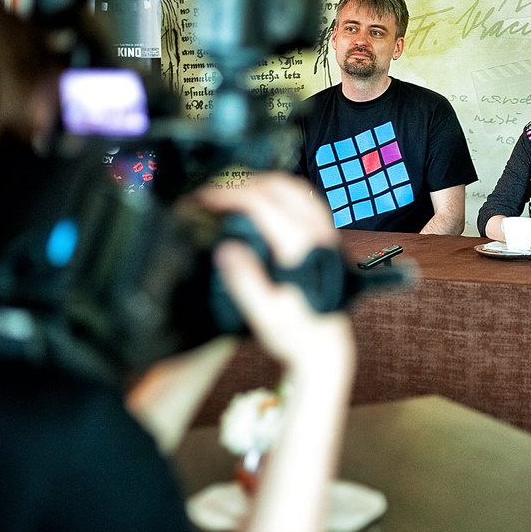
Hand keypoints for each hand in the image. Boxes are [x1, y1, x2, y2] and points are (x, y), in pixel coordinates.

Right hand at [192, 172, 351, 366]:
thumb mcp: (265, 316)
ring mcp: (326, 234)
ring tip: (235, 193)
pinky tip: (265, 202)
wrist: (324, 348)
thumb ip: (245, 282)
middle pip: (280, 187)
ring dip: (264, 184)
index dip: (229, 195)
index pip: (261, 203)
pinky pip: (306, 200)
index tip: (203, 199)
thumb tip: (226, 248)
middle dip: (243, 183)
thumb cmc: (295, 334)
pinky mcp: (327, 239)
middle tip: (215, 194)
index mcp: (301, 248)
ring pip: (296, 189)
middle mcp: (318, 234)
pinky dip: (281, 192)